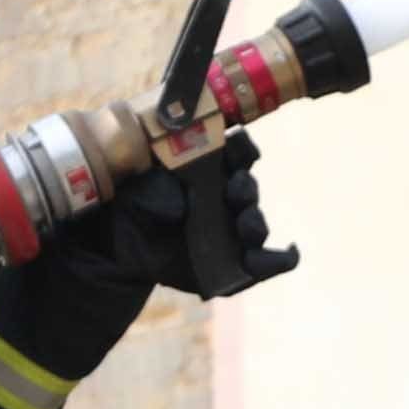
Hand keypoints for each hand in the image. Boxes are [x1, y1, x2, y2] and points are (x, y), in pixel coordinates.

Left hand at [92, 138, 297, 299]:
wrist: (119, 247)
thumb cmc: (133, 205)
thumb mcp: (138, 191)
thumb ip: (159, 192)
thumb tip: (181, 207)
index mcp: (210, 168)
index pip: (237, 152)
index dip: (242, 147)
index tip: (237, 142)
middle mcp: (226, 198)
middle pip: (247, 188)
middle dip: (245, 189)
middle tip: (236, 191)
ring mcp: (232, 232)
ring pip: (256, 225)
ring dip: (255, 223)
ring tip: (245, 226)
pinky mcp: (234, 265)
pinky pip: (265, 263)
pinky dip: (281, 258)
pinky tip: (289, 251)